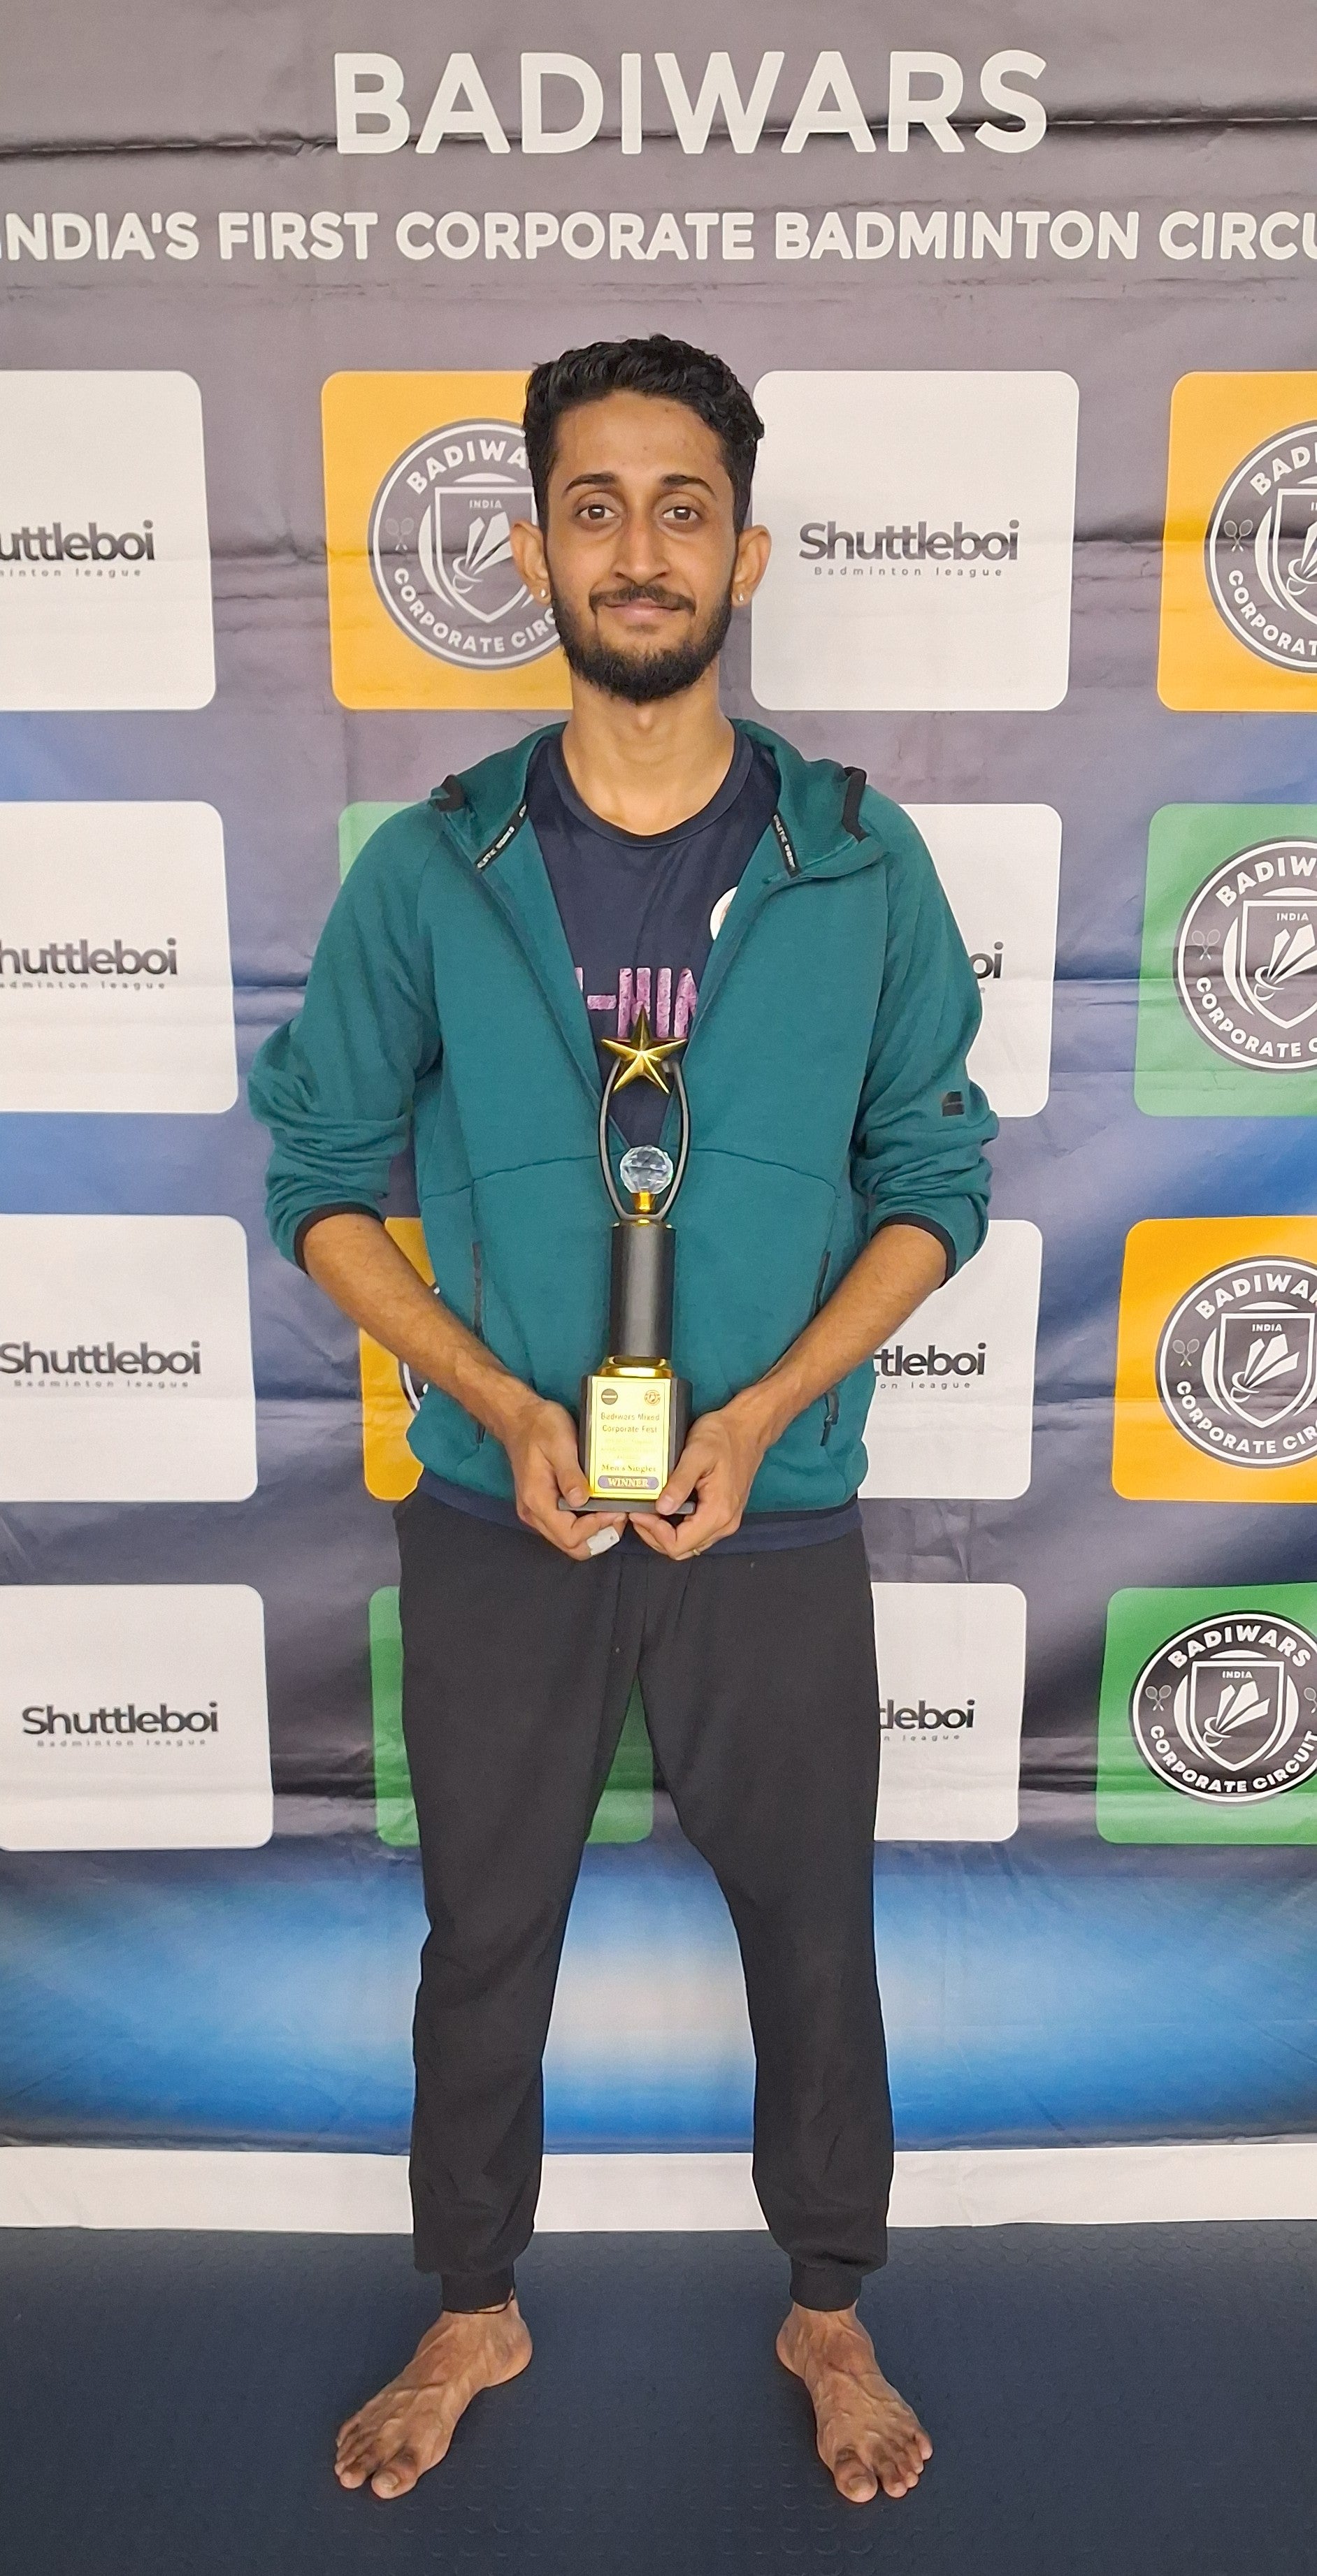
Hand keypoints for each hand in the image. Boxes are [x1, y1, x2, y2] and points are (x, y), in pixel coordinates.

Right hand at [499, 1392, 626, 1560]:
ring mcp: (537, 1511)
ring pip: (569, 1538)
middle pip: (570, 1545)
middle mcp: (534, 1513)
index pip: (570, 1535)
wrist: (520, 1418)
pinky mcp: (543, 1505)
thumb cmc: (540, 1427)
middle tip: (618, 1513)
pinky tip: (600, 1504)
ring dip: (594, 1530)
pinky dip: (586, 1521)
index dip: (596, 1528)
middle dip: (599, 1535)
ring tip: (613, 1509)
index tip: (616, 1509)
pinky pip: (566, 1525)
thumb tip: (581, 1501)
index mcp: (537, 1500)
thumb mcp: (559, 1444)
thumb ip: (570, 1475)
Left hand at [629, 1394, 770, 1560]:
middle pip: (682, 1550)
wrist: (747, 1429)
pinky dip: (676, 1528)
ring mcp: (726, 1521)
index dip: (653, 1532)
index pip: (678, 1544)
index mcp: (718, 1512)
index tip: (639, 1511)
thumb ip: (679, 1482)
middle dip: (655, 1535)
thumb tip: (661, 1508)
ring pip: (689, 1544)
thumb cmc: (723, 1437)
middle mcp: (725, 1524)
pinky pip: (696, 1533)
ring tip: (648, 1511)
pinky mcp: (723, 1515)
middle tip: (639, 1512)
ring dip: (664, 1533)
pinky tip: (664, 1509)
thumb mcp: (696, 1453)